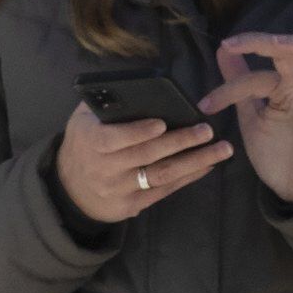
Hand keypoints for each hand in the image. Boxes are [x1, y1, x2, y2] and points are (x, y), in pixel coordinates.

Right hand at [51, 98, 234, 229]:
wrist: (70, 189)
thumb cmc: (84, 143)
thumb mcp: (83, 120)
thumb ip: (103, 104)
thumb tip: (136, 87)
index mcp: (91, 142)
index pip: (114, 139)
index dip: (137, 132)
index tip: (161, 123)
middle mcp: (104, 169)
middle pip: (146, 156)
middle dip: (179, 142)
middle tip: (206, 131)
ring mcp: (119, 190)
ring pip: (161, 175)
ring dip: (194, 162)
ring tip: (221, 150)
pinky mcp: (132, 205)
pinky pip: (165, 190)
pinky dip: (188, 177)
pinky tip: (208, 164)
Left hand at [210, 30, 292, 204]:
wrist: (291, 189)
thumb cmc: (276, 150)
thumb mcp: (250, 115)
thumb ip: (239, 84)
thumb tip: (221, 50)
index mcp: (284, 86)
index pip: (258, 74)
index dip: (230, 84)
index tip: (205, 105)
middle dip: (267, 40)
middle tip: (234, 43)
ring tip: (278, 44)